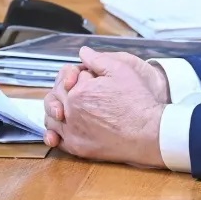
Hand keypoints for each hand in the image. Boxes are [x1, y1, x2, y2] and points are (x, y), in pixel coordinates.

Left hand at [42, 47, 165, 167]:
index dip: (78, 76)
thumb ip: (97, 59)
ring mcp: (72, 132)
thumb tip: (83, 51)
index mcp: (79, 91)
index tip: (90, 79)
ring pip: (52, 118)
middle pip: (56, 97)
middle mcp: (71, 112)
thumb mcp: (120, 69)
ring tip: (71, 108)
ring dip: (57, 111)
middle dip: (65, 91)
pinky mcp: (77, 148)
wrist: (148, 132)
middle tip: (83, 92)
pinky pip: (57, 139)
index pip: (66, 79)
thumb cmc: (137, 101)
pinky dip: (56, 132)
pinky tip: (66, 126)